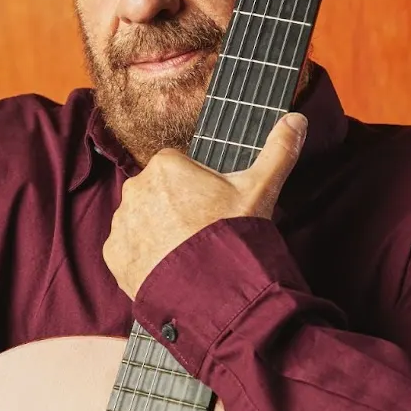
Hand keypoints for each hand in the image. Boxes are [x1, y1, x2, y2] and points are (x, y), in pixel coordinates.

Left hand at [103, 112, 307, 298]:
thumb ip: (278, 151)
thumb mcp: (261, 189)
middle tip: (202, 234)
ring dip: (158, 233)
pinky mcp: (113, 255)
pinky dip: (144, 258)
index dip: (199, 188)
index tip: (213, 209)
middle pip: (158, 194)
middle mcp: (135, 188)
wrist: (212, 292)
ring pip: (142, 221)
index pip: (179, 167)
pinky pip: (128, 250)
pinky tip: (169, 267)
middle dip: (175, 210)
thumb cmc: (233, 235)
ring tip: (186, 254)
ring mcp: (122, 223)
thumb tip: (297, 119)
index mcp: (165, 165)